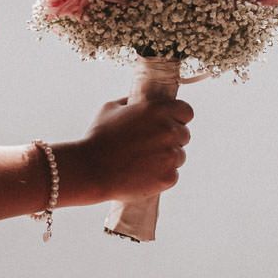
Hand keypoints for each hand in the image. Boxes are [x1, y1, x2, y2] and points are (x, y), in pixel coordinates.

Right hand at [78, 96, 193, 202]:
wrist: (91, 169)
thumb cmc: (98, 137)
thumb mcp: (111, 108)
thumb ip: (132, 102)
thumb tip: (141, 101)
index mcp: (158, 110)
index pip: (186, 111)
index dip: (178, 118)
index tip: (169, 124)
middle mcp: (169, 131)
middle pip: (184, 134)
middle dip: (171, 139)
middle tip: (150, 146)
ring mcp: (170, 155)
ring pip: (180, 155)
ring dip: (167, 158)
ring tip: (144, 162)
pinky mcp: (168, 177)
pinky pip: (173, 174)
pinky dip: (162, 175)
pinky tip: (144, 174)